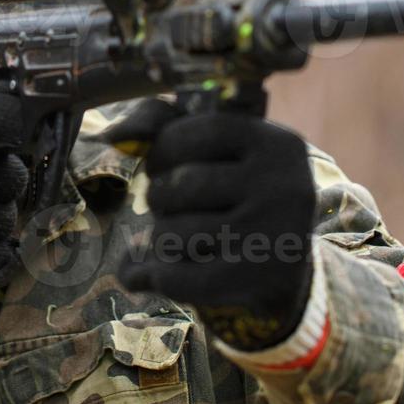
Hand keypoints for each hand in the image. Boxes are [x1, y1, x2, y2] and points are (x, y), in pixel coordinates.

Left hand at [116, 105, 317, 350]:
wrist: (286, 263)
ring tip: (176, 237)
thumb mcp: (219, 148)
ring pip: (174, 233)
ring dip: (160, 238)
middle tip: (169, 205)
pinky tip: (152, 272)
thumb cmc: (238, 192)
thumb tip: (117, 135)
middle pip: (184, 185)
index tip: (162, 165)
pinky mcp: (257, 281)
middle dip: (160, 195)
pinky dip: (155, 276)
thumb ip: (163, 122)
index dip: (164, 149)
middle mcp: (281, 185)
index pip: (200, 133)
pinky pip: (180, 278)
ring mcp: (272, 236)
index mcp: (275, 142)